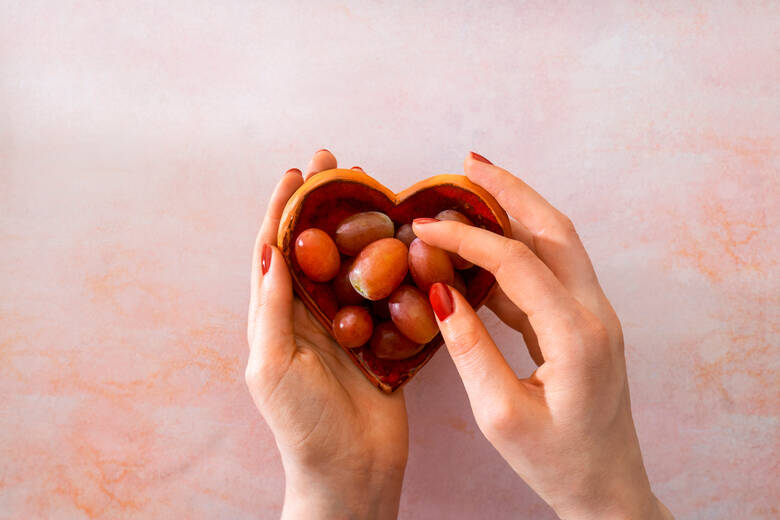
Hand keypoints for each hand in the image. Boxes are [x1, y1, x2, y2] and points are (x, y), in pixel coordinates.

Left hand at [246, 150, 407, 519]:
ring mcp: (350, 325)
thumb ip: (273, 309)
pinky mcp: (383, 340)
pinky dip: (398, 267)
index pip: (277, 250)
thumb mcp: (272, 365)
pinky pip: (391, 295)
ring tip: (376, 190)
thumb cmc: (302, 425)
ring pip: (355, 264)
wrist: (351, 473)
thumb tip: (270, 250)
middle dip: (326, 205)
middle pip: (319, 246)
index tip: (298, 172)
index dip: (285, 209)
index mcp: (280, 316)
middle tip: (340, 164)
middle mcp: (313, 314)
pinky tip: (411, 242)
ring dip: (363, 227)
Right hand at [413, 153, 672, 519]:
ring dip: (517, 213)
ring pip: (557, 244)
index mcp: (577, 337)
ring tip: (474, 192)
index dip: (466, 238)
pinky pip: (552, 273)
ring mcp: (596, 317)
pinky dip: (518, 251)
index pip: (517, 263)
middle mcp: (595, 315)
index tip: (422, 227)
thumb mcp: (500, 415)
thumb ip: (469, 349)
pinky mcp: (585, 325)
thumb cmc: (557, 463)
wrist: (608, 490)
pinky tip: (484, 250)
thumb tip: (440, 293)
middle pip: (554, 230)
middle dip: (510, 192)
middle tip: (469, 164)